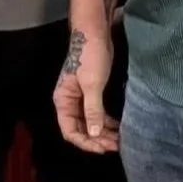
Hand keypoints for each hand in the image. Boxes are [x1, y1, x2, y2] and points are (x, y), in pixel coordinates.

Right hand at [54, 28, 118, 154]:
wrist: (95, 33)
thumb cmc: (90, 57)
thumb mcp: (92, 85)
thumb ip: (93, 110)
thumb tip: (94, 134)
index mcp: (63, 101)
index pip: (70, 131)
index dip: (86, 142)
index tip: (103, 148)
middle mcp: (69, 102)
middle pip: (80, 129)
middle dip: (97, 139)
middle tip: (116, 146)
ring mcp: (81, 98)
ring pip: (90, 122)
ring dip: (103, 132)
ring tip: (119, 140)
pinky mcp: (92, 92)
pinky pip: (97, 113)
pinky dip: (106, 122)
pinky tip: (118, 127)